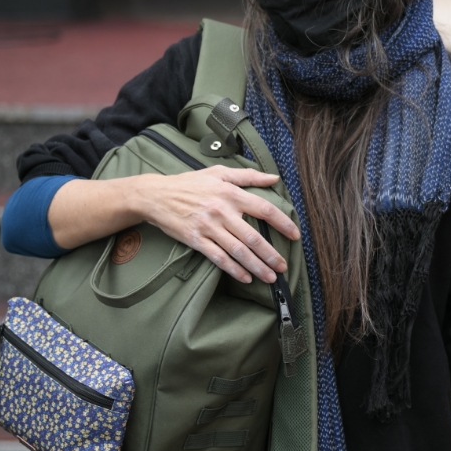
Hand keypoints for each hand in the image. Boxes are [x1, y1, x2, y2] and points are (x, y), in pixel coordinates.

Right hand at [135, 167, 301, 283]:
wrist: (155, 195)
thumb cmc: (189, 183)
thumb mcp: (219, 173)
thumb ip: (249, 176)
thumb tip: (274, 178)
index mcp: (230, 194)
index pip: (264, 209)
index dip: (282, 223)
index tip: (295, 235)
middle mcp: (222, 211)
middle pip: (252, 236)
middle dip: (271, 254)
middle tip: (284, 266)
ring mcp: (208, 227)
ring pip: (238, 250)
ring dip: (256, 266)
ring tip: (270, 277)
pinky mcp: (196, 240)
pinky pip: (218, 257)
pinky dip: (233, 269)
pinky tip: (246, 277)